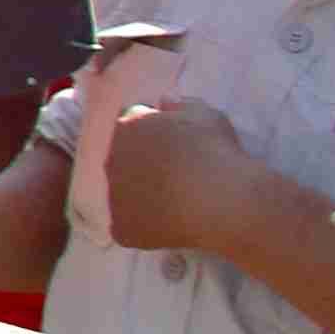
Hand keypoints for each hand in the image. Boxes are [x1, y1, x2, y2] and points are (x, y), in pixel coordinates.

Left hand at [90, 95, 267, 258]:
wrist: (224, 201)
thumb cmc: (215, 152)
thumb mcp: (204, 115)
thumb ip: (180, 105)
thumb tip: (164, 103)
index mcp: (125, 129)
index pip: (129, 129)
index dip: (150, 137)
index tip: (170, 148)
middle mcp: (110, 162)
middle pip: (121, 162)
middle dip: (141, 166)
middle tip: (172, 176)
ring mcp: (113, 198)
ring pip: (124, 195)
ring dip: (141, 195)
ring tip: (175, 202)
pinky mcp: (121, 229)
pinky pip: (129, 226)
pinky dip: (145, 226)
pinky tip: (170, 224)